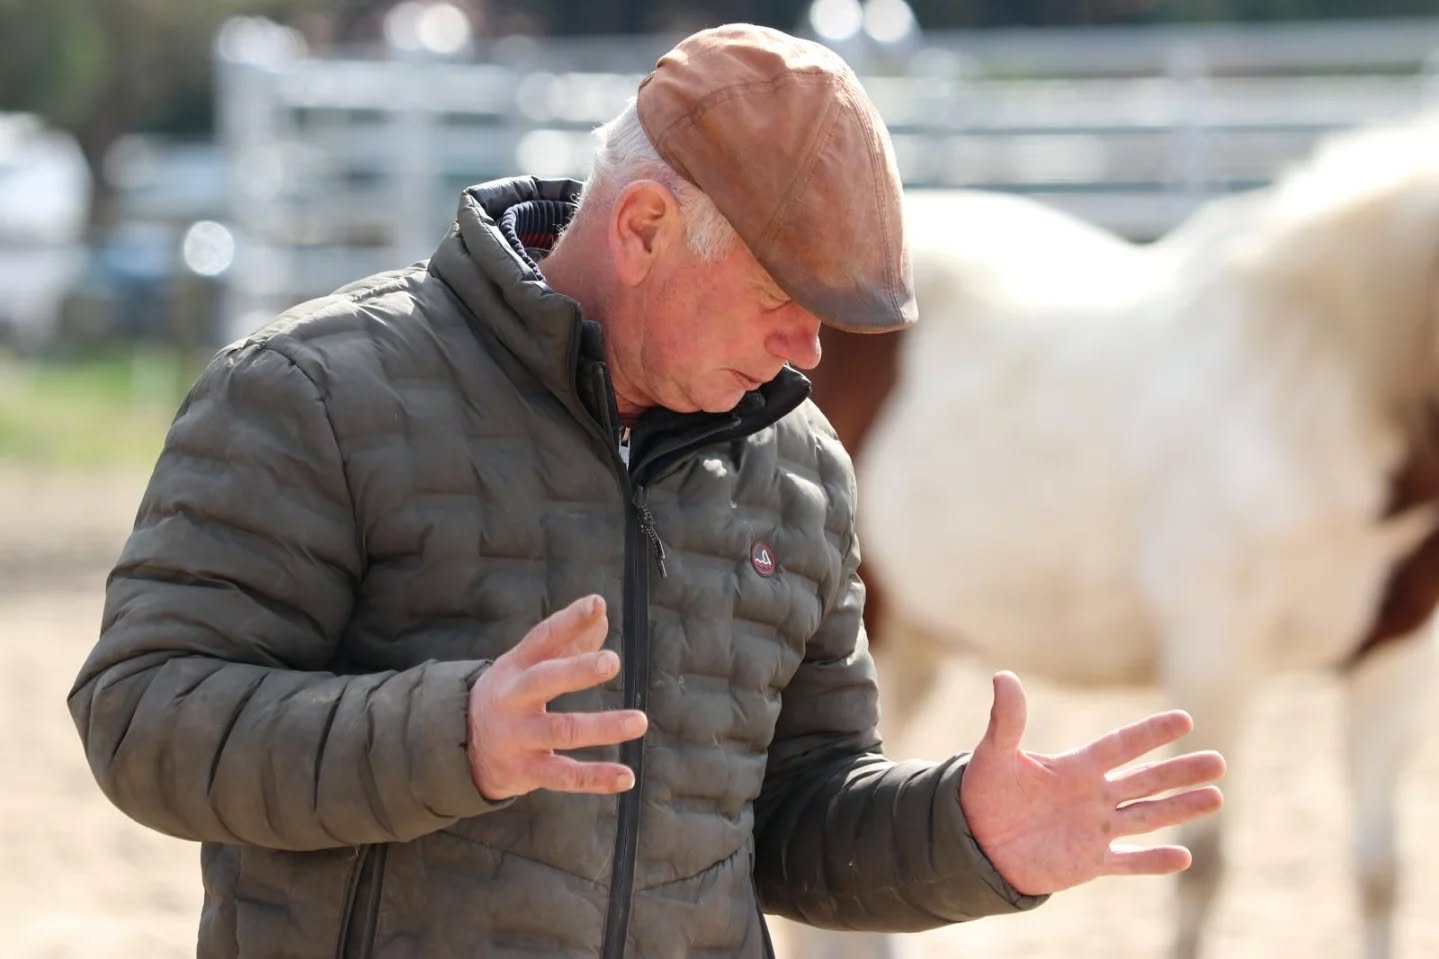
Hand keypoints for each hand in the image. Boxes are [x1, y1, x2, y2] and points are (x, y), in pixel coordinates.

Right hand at [467, 594, 647, 799]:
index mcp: (517, 666)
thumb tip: (601, 616)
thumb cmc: (511, 695)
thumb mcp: (529, 665)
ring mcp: (519, 736)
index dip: (568, 621)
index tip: (596, 604)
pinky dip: (596, 778)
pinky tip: (627, 777)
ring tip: (639, 721)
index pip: (542, 638)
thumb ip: (567, 642)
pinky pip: (564, 776)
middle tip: (612, 661)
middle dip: (577, 670)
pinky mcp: (526, 770)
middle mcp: (514, 699)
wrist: (462, 745)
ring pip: (561, 730)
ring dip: (602, 727)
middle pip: (544, 681)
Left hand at [959, 671, 1224, 895]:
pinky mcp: (1089, 862)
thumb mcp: (995, 754)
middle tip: (1219, 762)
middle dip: (1181, 772)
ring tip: (1216, 797)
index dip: (1150, 733)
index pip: (1120, 746)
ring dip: (1180, 808)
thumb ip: (1006, 720)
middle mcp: (1093, 796)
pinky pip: (1127, 861)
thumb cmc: (985, 792)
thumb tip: (1003, 676)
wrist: (976, 840)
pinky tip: (1183, 857)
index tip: (1185, 718)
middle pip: (1146, 780)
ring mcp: (1095, 829)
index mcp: (1075, 767)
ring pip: (1147, 816)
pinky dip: (1152, 861)